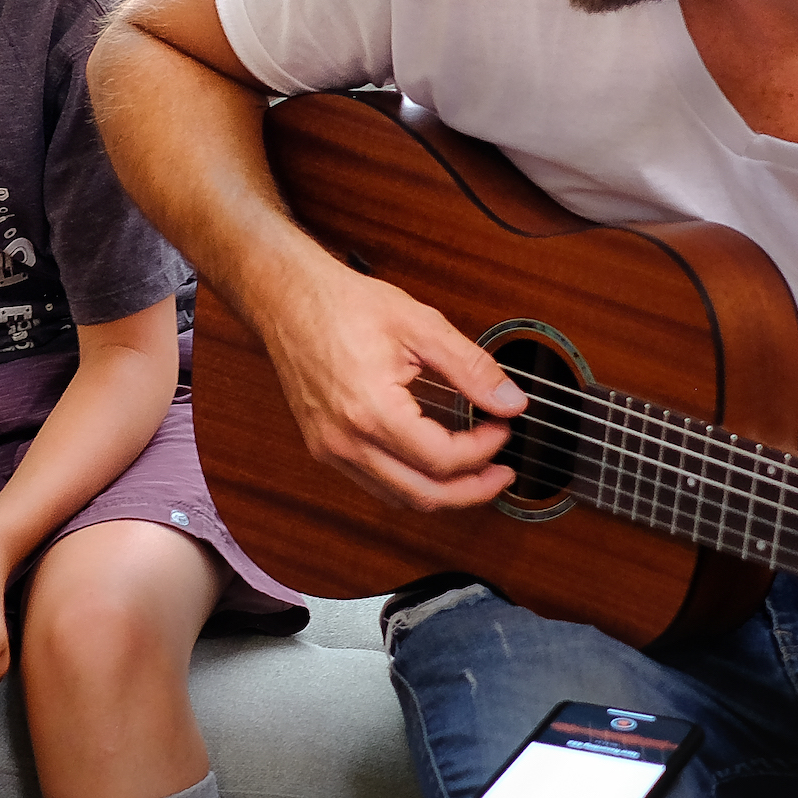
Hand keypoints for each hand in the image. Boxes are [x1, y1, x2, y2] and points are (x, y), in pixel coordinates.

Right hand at [256, 261, 522, 512]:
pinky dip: (411, 483)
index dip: (483, 450)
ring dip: (442, 493)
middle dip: (472, 490)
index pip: (442, 459)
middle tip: (502, 472)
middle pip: (422, 495)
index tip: (501, 426)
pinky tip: (432, 463)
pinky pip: (375, 484)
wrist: (287, 298)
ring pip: (398, 498)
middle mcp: (345, 441)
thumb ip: (471, 368)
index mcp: (371, 410)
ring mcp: (330, 449)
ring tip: (475, 472)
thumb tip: (510, 401)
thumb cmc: (342, 304)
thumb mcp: (420, 326)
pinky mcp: (323, 447)